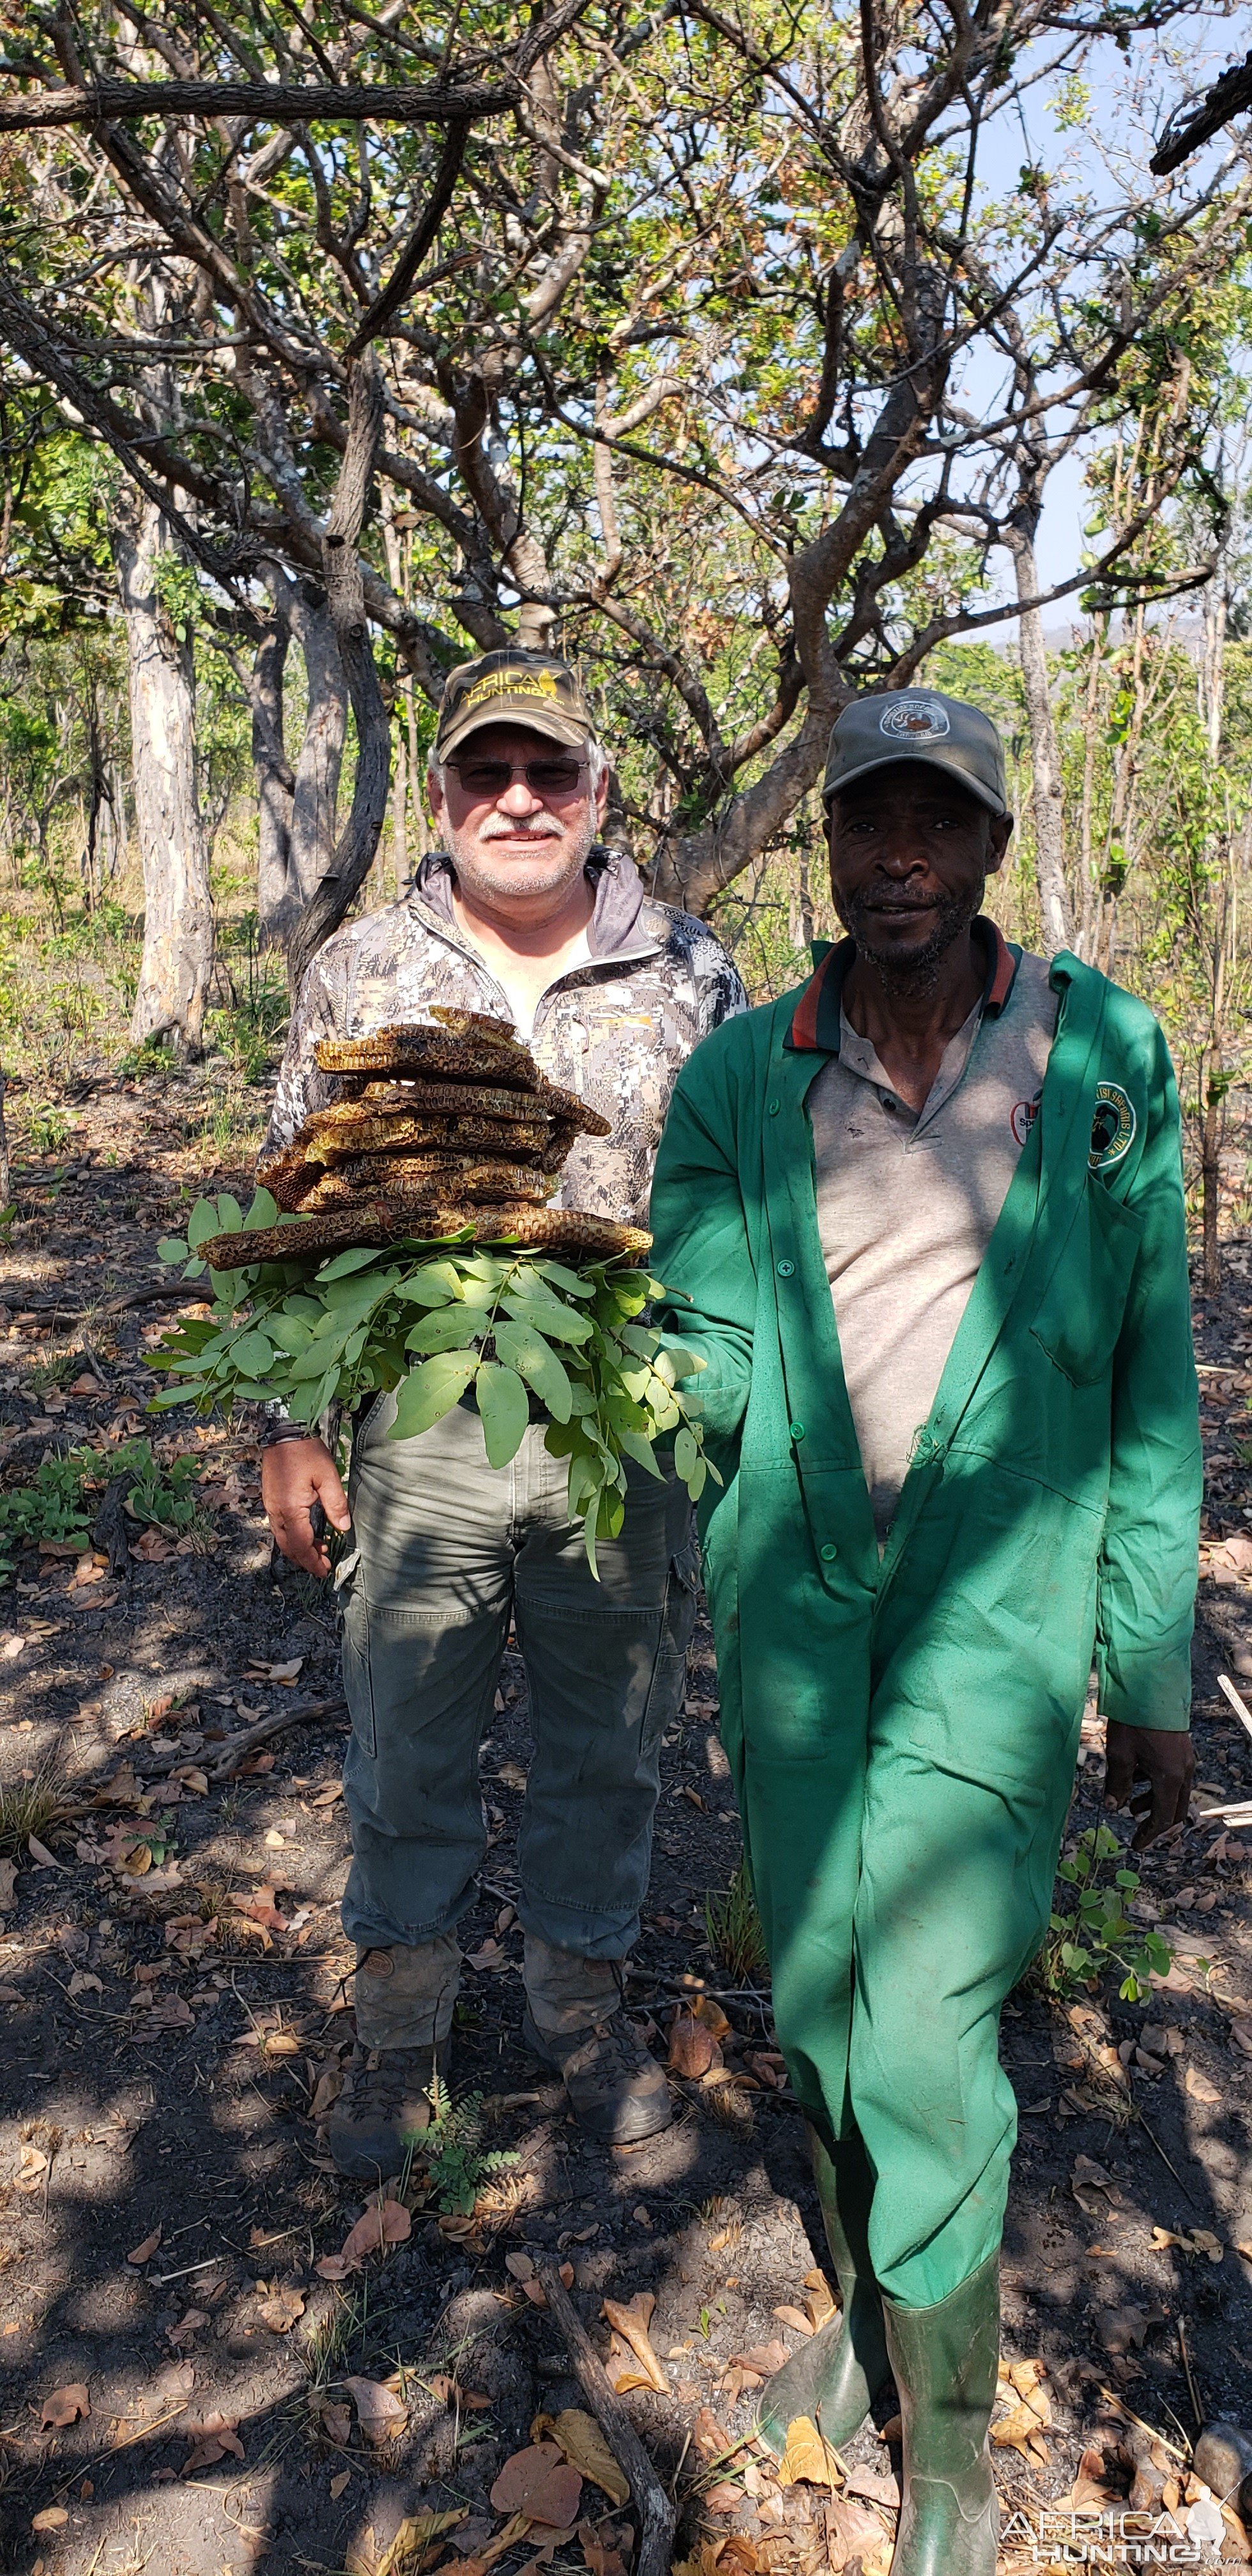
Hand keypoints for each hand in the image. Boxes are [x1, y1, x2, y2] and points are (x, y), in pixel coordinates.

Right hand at [261, 1436, 350, 1577]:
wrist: (284, 1433)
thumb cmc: (306, 1452)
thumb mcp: (328, 1476)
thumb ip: (336, 1504)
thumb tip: (343, 1528)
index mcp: (290, 1509)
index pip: (301, 1545)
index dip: (313, 1561)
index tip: (324, 1571)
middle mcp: (276, 1512)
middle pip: (288, 1547)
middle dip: (305, 1560)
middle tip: (323, 1565)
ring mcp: (271, 1506)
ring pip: (282, 1538)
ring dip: (299, 1549)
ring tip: (319, 1549)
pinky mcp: (271, 1500)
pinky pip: (279, 1527)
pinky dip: (293, 1536)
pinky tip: (307, 1533)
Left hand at [1103, 1718, 1193, 1848]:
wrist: (1149, 1687)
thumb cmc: (1134, 1721)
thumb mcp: (1119, 1755)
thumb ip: (1117, 1784)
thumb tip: (1112, 1806)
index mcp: (1170, 1777)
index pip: (1162, 1817)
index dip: (1148, 1834)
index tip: (1135, 1846)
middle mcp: (1183, 1771)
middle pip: (1173, 1808)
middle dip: (1154, 1821)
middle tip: (1136, 1829)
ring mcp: (1184, 1759)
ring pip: (1172, 1792)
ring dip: (1152, 1801)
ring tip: (1129, 1804)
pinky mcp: (1179, 1749)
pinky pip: (1171, 1776)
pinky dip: (1154, 1785)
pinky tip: (1134, 1778)